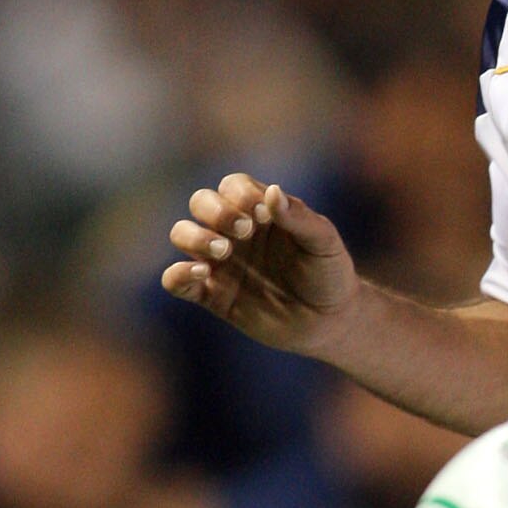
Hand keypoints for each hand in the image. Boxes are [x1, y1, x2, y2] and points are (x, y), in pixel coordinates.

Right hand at [164, 174, 359, 356]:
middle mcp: (234, 232)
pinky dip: (178, 274)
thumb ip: (299, 217)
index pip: (232, 186)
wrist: (331, 322)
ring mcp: (220, 263)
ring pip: (182, 234)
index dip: (240, 194)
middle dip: (215, 210)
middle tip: (243, 230)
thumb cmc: (329, 274)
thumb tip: (271, 191)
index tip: (263, 214)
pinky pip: (176, 280)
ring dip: (194, 236)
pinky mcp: (212, 295)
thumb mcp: (323, 242)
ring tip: (224, 251)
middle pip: (200, 202)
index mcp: (260, 212)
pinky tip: (202, 273)